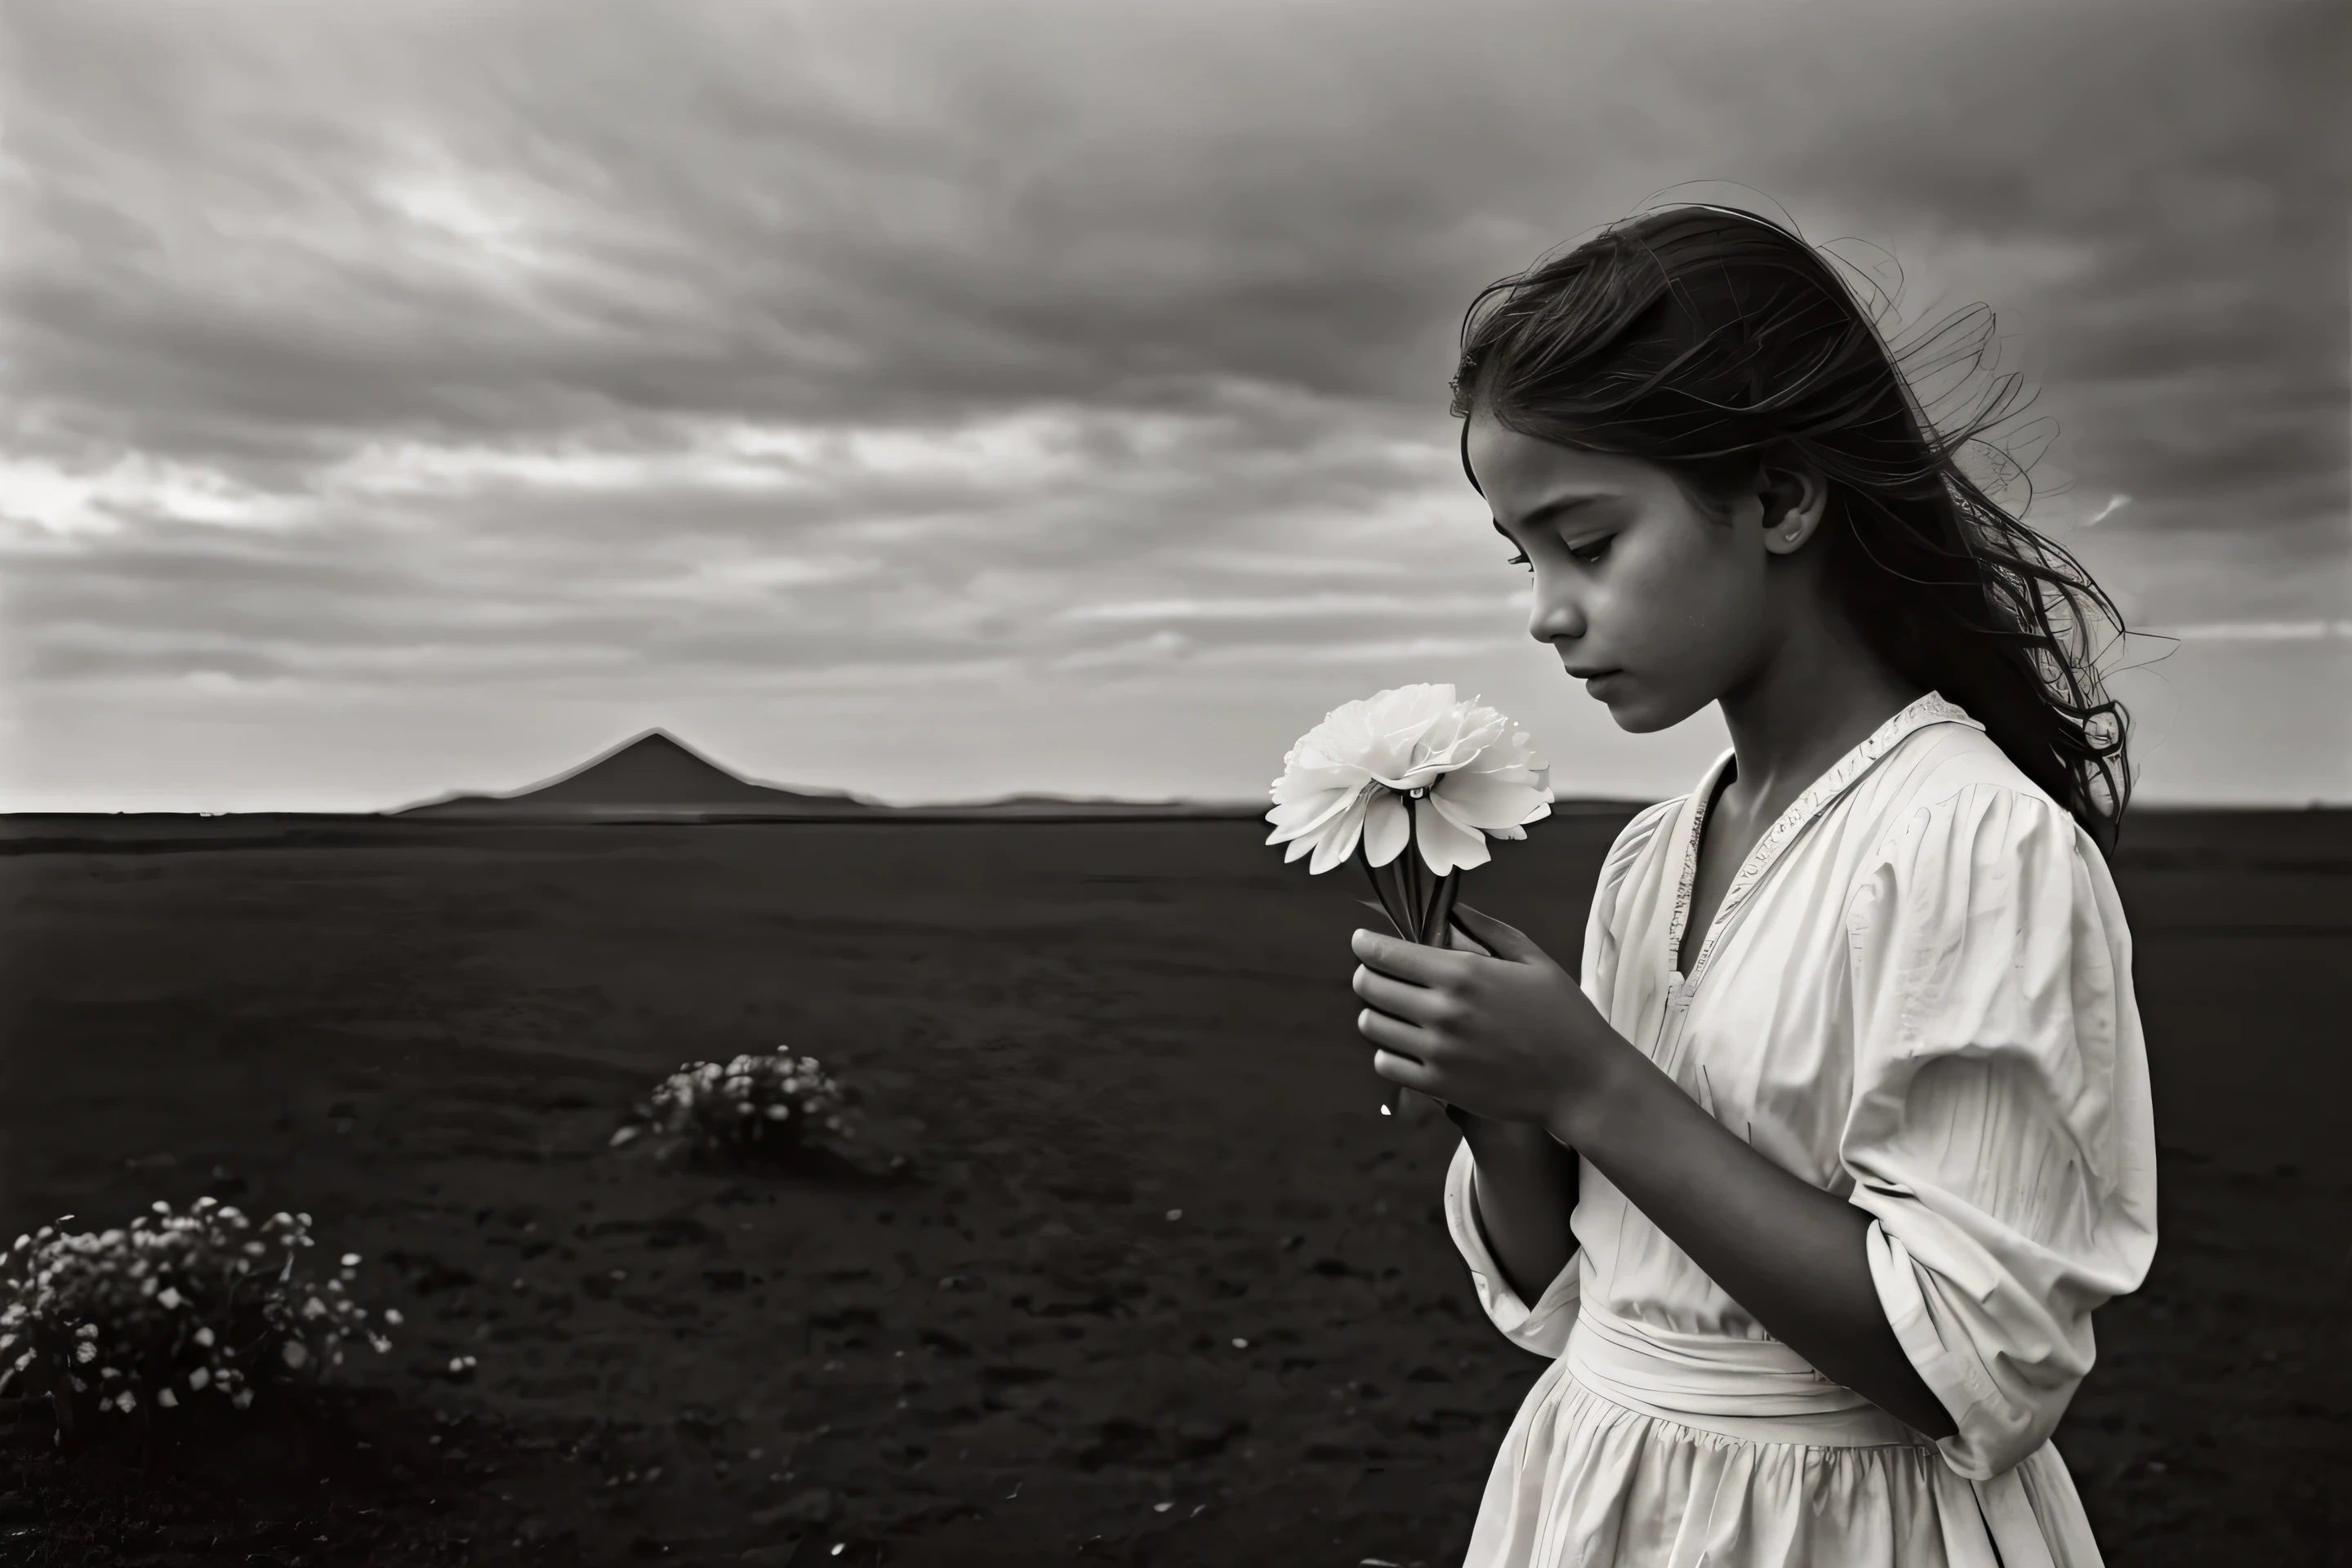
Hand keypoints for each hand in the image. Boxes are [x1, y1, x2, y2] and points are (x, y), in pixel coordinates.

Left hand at [1350, 904, 1633, 1134]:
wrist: (1582, 1081)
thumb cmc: (1563, 1015)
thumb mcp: (1531, 958)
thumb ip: (1484, 928)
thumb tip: (1447, 909)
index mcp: (1463, 973)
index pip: (1386, 953)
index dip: (1365, 943)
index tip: (1362, 940)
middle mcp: (1443, 1011)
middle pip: (1370, 986)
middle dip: (1368, 974)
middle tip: (1377, 973)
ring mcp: (1438, 1052)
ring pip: (1371, 1025)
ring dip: (1375, 1012)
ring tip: (1391, 1010)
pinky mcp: (1439, 1086)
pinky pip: (1386, 1064)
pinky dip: (1387, 1051)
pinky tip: (1404, 1044)